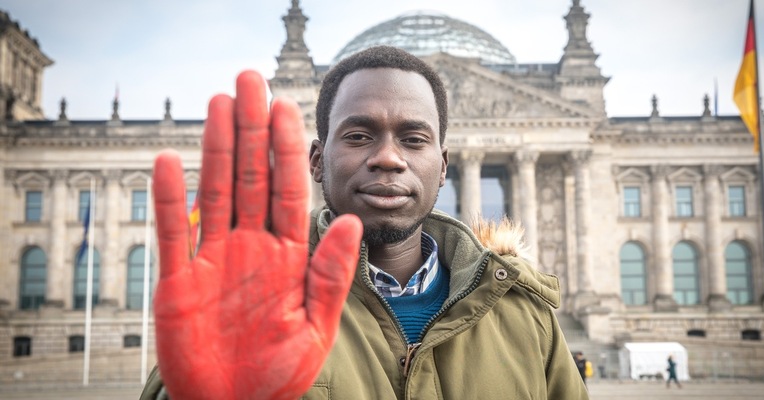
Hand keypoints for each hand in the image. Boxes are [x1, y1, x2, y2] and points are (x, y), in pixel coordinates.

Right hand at [152, 71, 362, 398]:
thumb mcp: (316, 326)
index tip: (287, 107)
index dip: (286, 148)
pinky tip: (166, 161)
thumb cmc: (280, 374)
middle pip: (251, 176)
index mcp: (288, 255)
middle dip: (251, 130)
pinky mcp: (178, 280)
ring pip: (214, 191)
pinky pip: (171, 232)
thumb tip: (351, 220)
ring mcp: (213, 259)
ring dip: (215, 148)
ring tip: (218, 103)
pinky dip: (169, 199)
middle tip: (250, 80)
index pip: (288, 189)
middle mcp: (251, 247)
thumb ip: (331, 275)